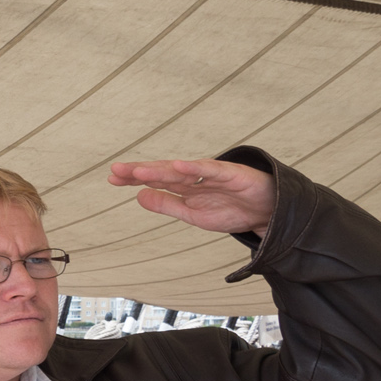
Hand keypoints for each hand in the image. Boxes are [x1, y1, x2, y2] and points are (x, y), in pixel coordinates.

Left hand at [108, 157, 274, 235]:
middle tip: (116, 171)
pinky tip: (178, 166)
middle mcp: (195, 176)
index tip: (112, 178)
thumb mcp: (192, 214)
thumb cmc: (231, 209)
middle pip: (163, 172)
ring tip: (138, 170)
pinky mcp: (231, 174)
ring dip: (160, 169)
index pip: (155, 179)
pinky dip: (195, 167)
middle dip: (140, 171)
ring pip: (182, 170)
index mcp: (185, 186)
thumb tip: (138, 196)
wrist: (268, 212)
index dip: (134, 178)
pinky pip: (211, 170)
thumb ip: (167, 204)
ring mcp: (212, 174)